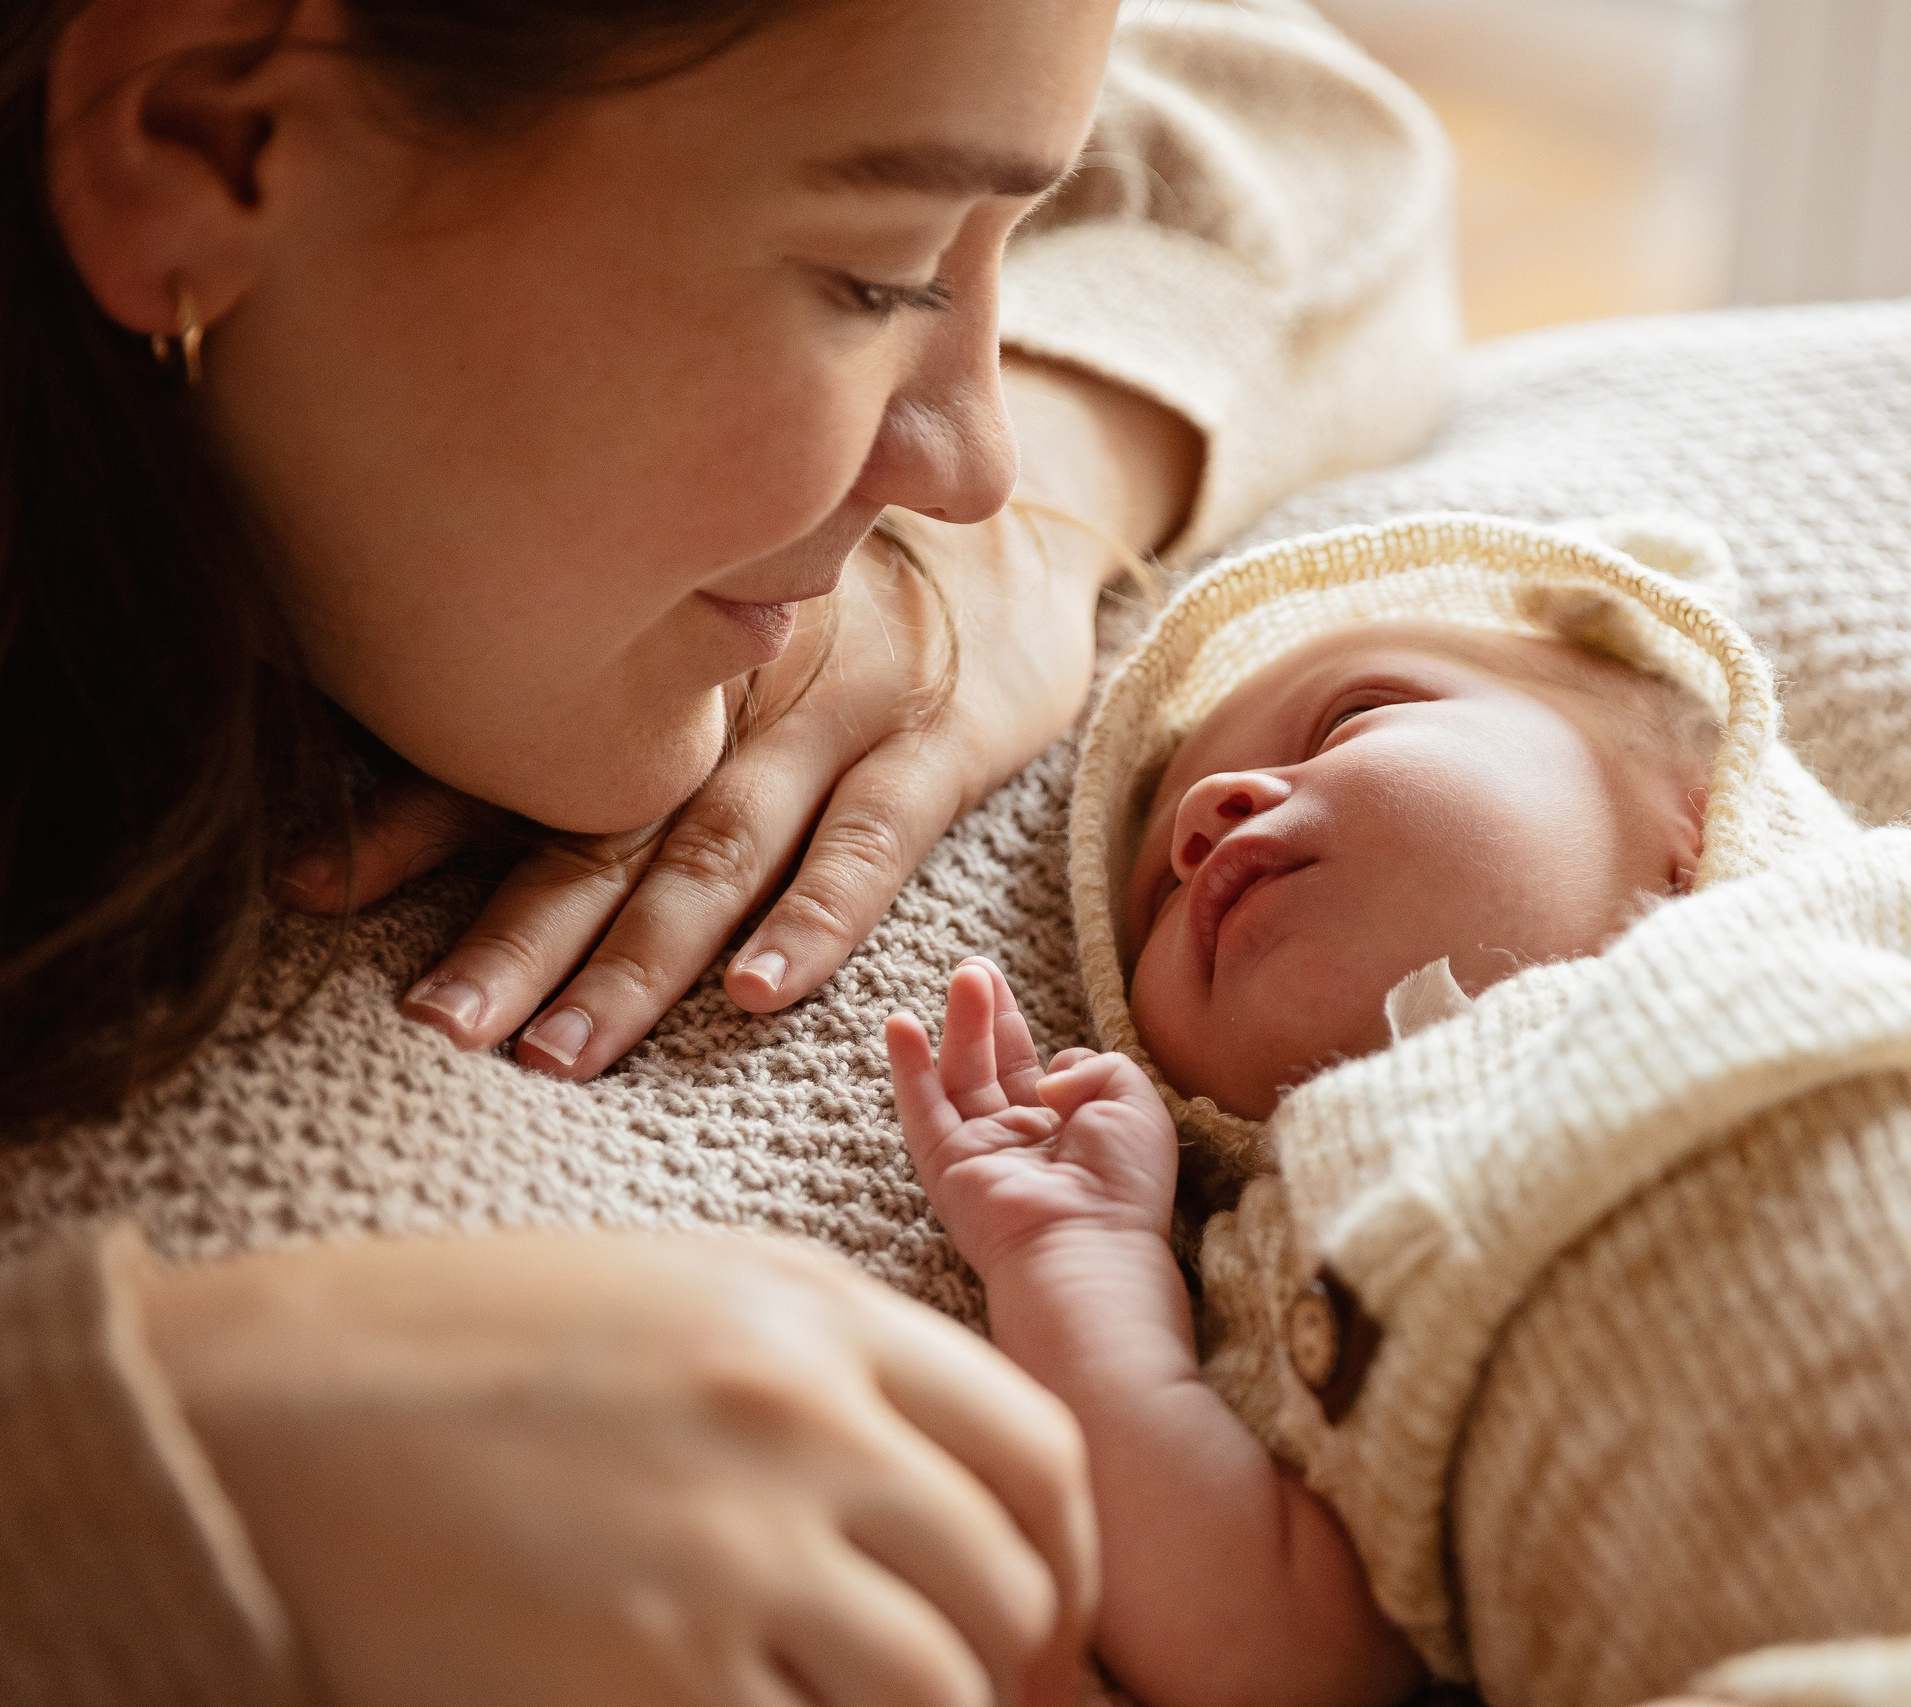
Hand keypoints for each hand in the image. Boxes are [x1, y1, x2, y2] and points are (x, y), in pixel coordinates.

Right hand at [140, 1230, 1100, 1706]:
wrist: (265, 1414)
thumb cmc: (474, 1349)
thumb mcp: (689, 1292)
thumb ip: (843, 1375)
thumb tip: (966, 1502)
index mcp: (818, 1318)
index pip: (1040, 1453)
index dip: (1072, 1559)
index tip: (1049, 1621)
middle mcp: (797, 1427)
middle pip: (1008, 1586)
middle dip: (1021, 1671)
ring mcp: (724, 1558)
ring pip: (935, 1692)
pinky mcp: (644, 1679)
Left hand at [282, 360, 1200, 1080]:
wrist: (1021, 524)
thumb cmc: (847, 588)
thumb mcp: (722, 612)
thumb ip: (614, 685)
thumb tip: (441, 732)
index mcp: (663, 671)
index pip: (521, 754)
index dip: (413, 821)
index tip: (308, 889)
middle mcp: (729, 696)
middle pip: (604, 832)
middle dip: (512, 939)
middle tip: (436, 1031)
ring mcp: (832, 718)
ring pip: (716, 855)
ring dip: (637, 961)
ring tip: (560, 1053)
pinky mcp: (934, 744)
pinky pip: (869, 842)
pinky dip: (814, 919)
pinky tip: (757, 993)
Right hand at [889, 958, 1178, 1275]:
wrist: (1088, 1245)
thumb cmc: (1123, 1185)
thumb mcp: (1135, 1103)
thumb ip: (1097, 1066)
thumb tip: (1051, 1069)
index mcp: (1071, 1132)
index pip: (1041, 1073)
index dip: (1041, 1044)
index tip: (1033, 1019)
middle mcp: (1023, 1142)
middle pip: (994, 1066)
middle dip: (985, 1015)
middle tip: (976, 967)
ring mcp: (982, 1153)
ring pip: (961, 1077)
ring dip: (959, 1025)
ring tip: (964, 974)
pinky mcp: (947, 1166)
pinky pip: (921, 1110)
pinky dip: (908, 1068)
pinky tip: (900, 1025)